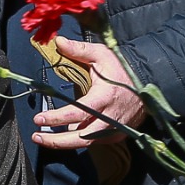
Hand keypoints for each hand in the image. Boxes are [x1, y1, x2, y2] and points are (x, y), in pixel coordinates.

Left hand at [31, 35, 144, 149]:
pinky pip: (94, 141)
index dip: (56, 118)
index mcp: (103, 98)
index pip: (77, 113)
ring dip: (63, 143)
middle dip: (56, 140)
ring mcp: (114, 130)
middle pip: (80, 138)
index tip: (38, 118)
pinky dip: (78, 140)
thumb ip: (79, 50)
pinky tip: (63, 136)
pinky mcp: (116, 135)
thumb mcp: (101, 55)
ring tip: (43, 138)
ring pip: (85, 143)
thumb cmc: (122, 69)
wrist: (147, 85)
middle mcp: (109, 119)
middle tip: (36, 136)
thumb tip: (58, 42)